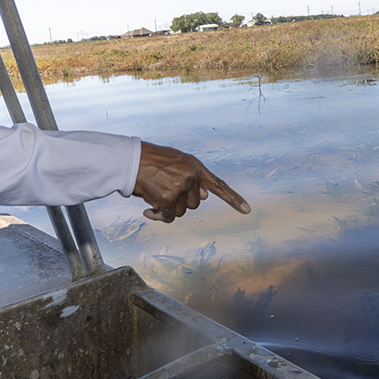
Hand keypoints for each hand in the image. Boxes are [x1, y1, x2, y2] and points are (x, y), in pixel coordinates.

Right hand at [133, 143, 250, 222]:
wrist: (131, 160)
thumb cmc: (151, 161)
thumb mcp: (177, 163)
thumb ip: (192, 178)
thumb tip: (204, 196)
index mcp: (195, 166)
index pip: (219, 185)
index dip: (233, 199)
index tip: (247, 210)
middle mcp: (191, 177)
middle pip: (195, 204)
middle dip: (181, 202)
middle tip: (164, 191)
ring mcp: (180, 188)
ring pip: (181, 212)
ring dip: (168, 209)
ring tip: (154, 194)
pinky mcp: (167, 199)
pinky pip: (168, 217)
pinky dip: (158, 216)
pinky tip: (148, 208)